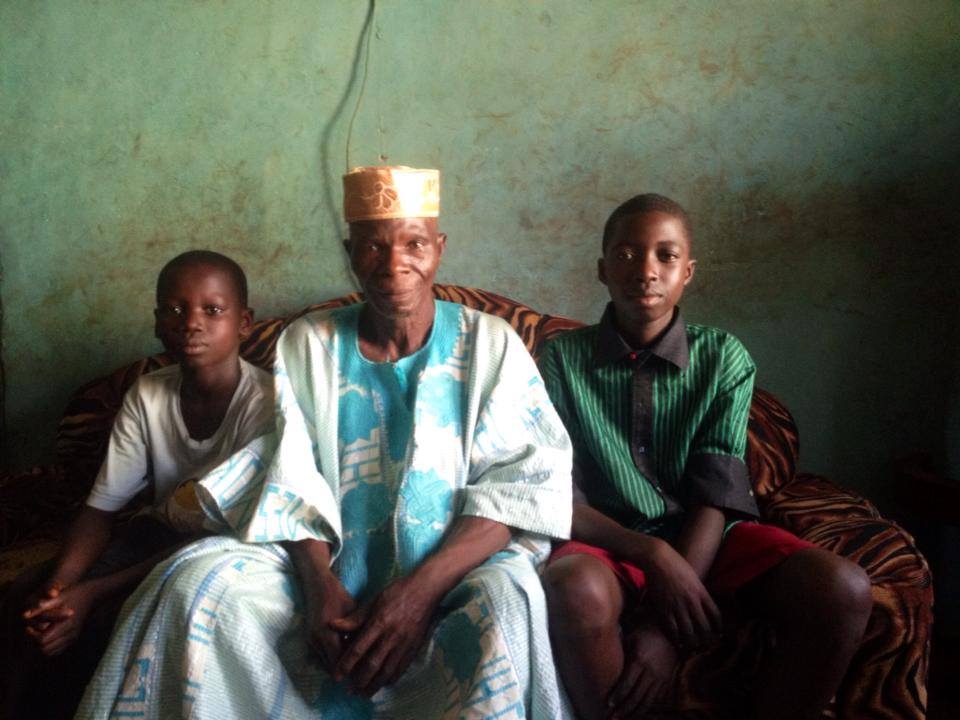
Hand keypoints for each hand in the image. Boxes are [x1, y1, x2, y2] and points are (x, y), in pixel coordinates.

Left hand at [23, 580, 99, 655]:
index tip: (29, 628)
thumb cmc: (74, 594)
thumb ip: (43, 606)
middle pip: (45, 649)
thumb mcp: (59, 597)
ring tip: (38, 633)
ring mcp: (73, 637)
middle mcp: (70, 634)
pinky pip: (58, 650)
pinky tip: (47, 636)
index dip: (33, 636)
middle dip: (35, 642)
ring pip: (51, 652)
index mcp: (66, 624)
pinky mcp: (74, 638)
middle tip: (32, 631)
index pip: (43, 641)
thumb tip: (25, 614)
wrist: (92, 596)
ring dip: (42, 645)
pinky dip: (49, 646)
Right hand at [302, 570, 356, 673]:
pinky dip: (332, 660)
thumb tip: (368, 650)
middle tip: (361, 675)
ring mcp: (311, 640)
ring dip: (338, 666)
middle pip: (331, 666)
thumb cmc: (338, 595)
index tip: (364, 674)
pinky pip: (321, 656)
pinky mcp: (309, 639)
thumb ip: (357, 631)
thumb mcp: (352, 612)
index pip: (339, 661)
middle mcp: (316, 640)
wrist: (316, 584)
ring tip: (354, 669)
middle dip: (345, 671)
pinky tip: (344, 658)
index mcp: (327, 633)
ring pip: (325, 663)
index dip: (352, 669)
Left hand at [331, 575, 438, 695]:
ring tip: (364, 693)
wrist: (426, 590)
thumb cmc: (398, 592)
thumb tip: (333, 625)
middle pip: (372, 664)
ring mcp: (404, 643)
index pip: (359, 649)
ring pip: (387, 670)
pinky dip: (391, 679)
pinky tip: (384, 683)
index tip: (337, 676)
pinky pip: (401, 668)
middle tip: (349, 691)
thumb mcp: (374, 600)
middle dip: (359, 681)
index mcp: (378, 623)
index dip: (347, 664)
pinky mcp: (414, 647)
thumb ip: (355, 618)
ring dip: (374, 685)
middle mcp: (391, 636)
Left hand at [607, 623, 677, 718]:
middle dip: (624, 709)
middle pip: (637, 696)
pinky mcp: (667, 680)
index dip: (618, 695)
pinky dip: (648, 708)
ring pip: (648, 701)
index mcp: (639, 660)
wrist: (667, 631)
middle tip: (613, 718)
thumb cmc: (642, 634)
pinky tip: (639, 713)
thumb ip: (619, 653)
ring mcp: (661, 677)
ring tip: (625, 719)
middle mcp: (651, 671)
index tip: (608, 704)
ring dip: (636, 713)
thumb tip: (602, 663)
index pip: (627, 683)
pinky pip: (657, 698)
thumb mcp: (630, 639)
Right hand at [641, 541, 720, 649]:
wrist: (657, 558)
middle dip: (707, 641)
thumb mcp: (694, 577)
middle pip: (705, 629)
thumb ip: (699, 592)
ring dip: (693, 644)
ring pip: (689, 633)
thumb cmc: (675, 564)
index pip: (716, 616)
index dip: (719, 628)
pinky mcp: (664, 609)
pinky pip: (672, 630)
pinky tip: (678, 643)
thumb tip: (702, 605)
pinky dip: (676, 639)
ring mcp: (678, 606)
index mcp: (702, 593)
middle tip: (706, 646)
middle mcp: (692, 602)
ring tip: (693, 648)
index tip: (718, 633)